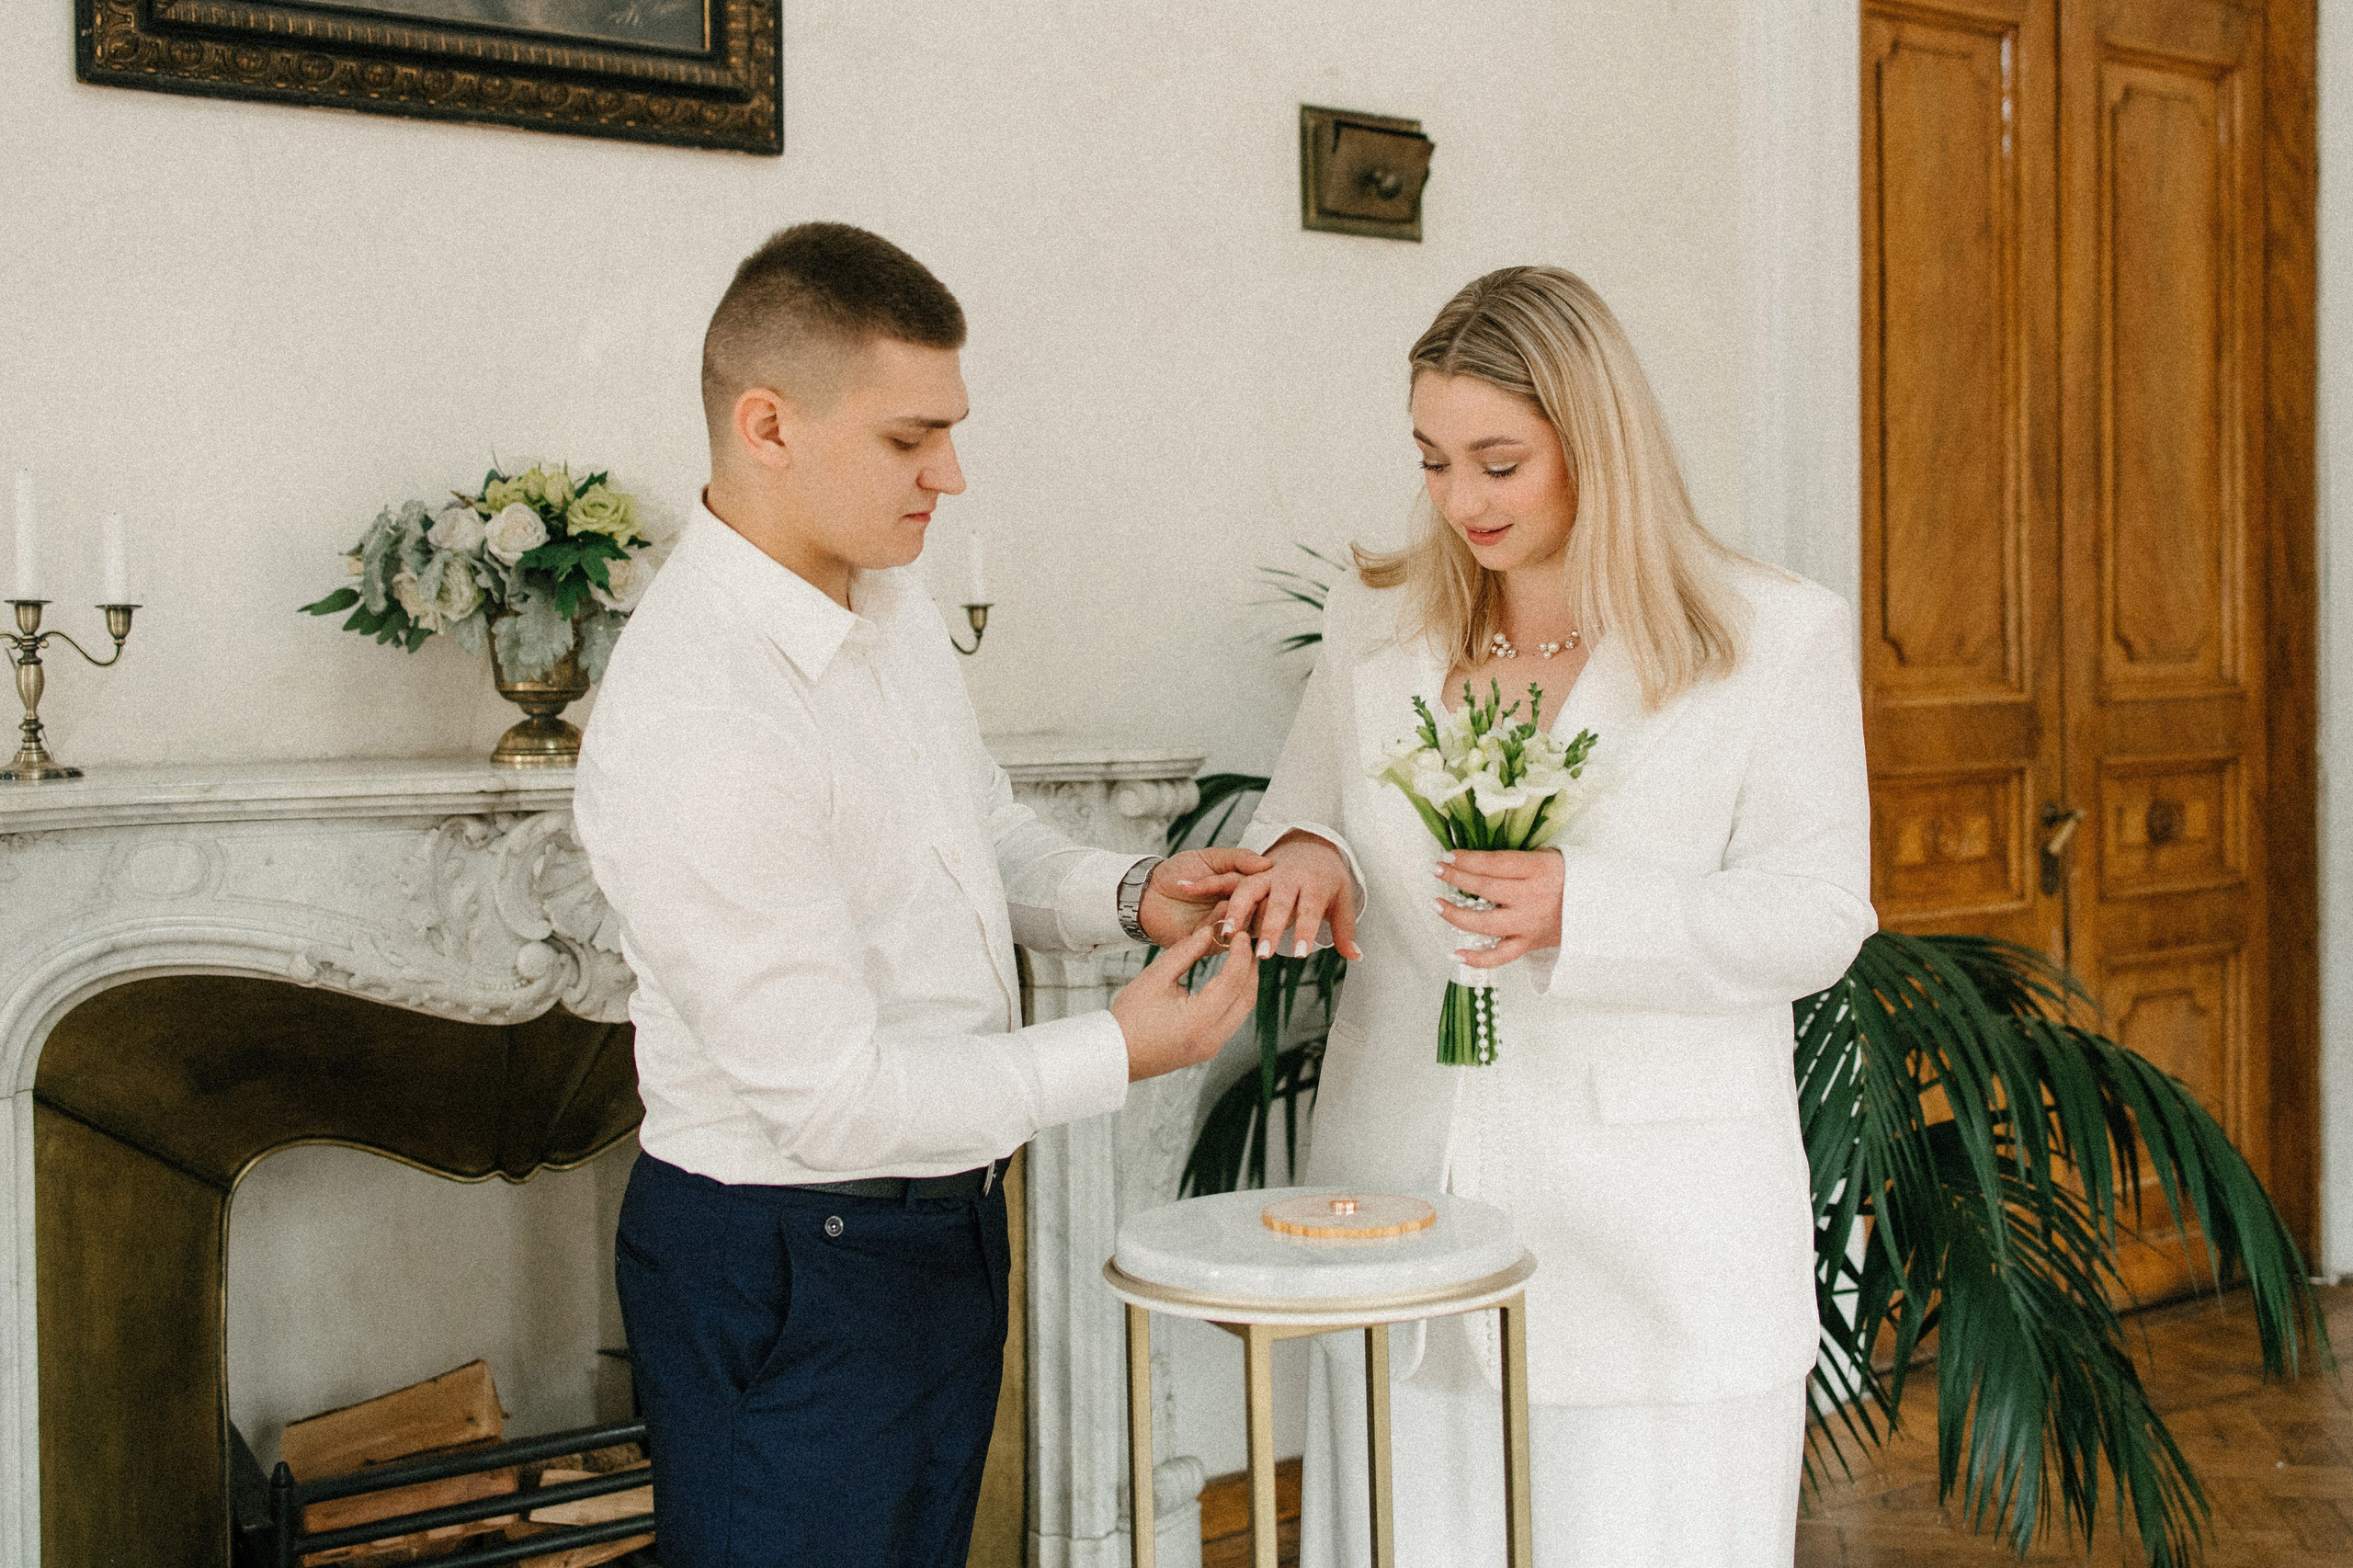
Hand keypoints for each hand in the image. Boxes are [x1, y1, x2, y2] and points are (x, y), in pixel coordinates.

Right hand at [1112, 922, 1259, 1080]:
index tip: (1239, 935)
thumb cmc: (1129, 1017)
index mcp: (1197, 1020)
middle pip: (1246, 997)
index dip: (1240, 955)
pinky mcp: (1209, 1049)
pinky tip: (1229, 981)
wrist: (1117, 1054)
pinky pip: (1233, 1020)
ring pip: (1243, 1010)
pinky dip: (1236, 998)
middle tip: (1244, 943)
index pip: (1232, 981)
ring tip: (1240, 958)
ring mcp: (1212, 1047)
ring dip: (1245, 983)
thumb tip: (1207, 933)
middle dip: (1249, 967)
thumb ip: (1184, 953)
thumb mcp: (1154, 978)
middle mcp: (1211, 1038)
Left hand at [1138, 847, 1274, 947]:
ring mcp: (1226, 928)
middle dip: (1259, 900)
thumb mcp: (1210, 858)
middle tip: (1256, 890)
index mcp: (1242, 889)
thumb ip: (1238, 859)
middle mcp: (1238, 910)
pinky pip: (1225, 934)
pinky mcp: (1211, 943)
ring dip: (1241, 912)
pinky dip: (1224, 921)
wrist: (1148, 892)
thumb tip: (1268, 863)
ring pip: (1247, 924)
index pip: (1265, 888)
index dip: (1268, 883)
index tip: (1271, 875)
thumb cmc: (1178, 872)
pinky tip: (1221, 909)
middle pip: (1261, 909)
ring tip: (1231, 899)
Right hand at [1216, 830, 1364, 961]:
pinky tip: (1188, 890)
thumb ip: (1345, 930)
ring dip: (1237, 911)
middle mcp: (1290, 878)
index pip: (1312, 909)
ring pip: (1250, 889)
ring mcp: (1267, 874)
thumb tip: (1356, 956)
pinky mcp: (1249, 873)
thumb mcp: (1341, 900)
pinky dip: (1209, 884)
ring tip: (1228, 933)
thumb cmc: (1327, 880)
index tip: (1301, 954)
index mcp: (1315, 884)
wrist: (1311, 845)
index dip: (1306, 930)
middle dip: (1271, 929)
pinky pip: (1229, 879)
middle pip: (1279, 903)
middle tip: (1263, 955)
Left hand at [1431, 848, 1563, 967]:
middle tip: (1437, 871)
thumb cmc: (1570, 877)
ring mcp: (1529, 924)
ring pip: (1486, 924)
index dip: (1468, 860)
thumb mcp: (1549, 856)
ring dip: (1456, 915)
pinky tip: (1456, 954)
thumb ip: (1518, 859)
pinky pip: (1500, 956)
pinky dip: (1477, 959)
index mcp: (1538, 870)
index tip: (1448, 856)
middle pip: (1486, 889)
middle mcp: (1531, 898)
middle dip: (1456, 878)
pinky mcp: (1528, 944)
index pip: (1495, 864)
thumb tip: (1481, 860)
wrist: (1601, 908)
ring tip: (1437, 904)